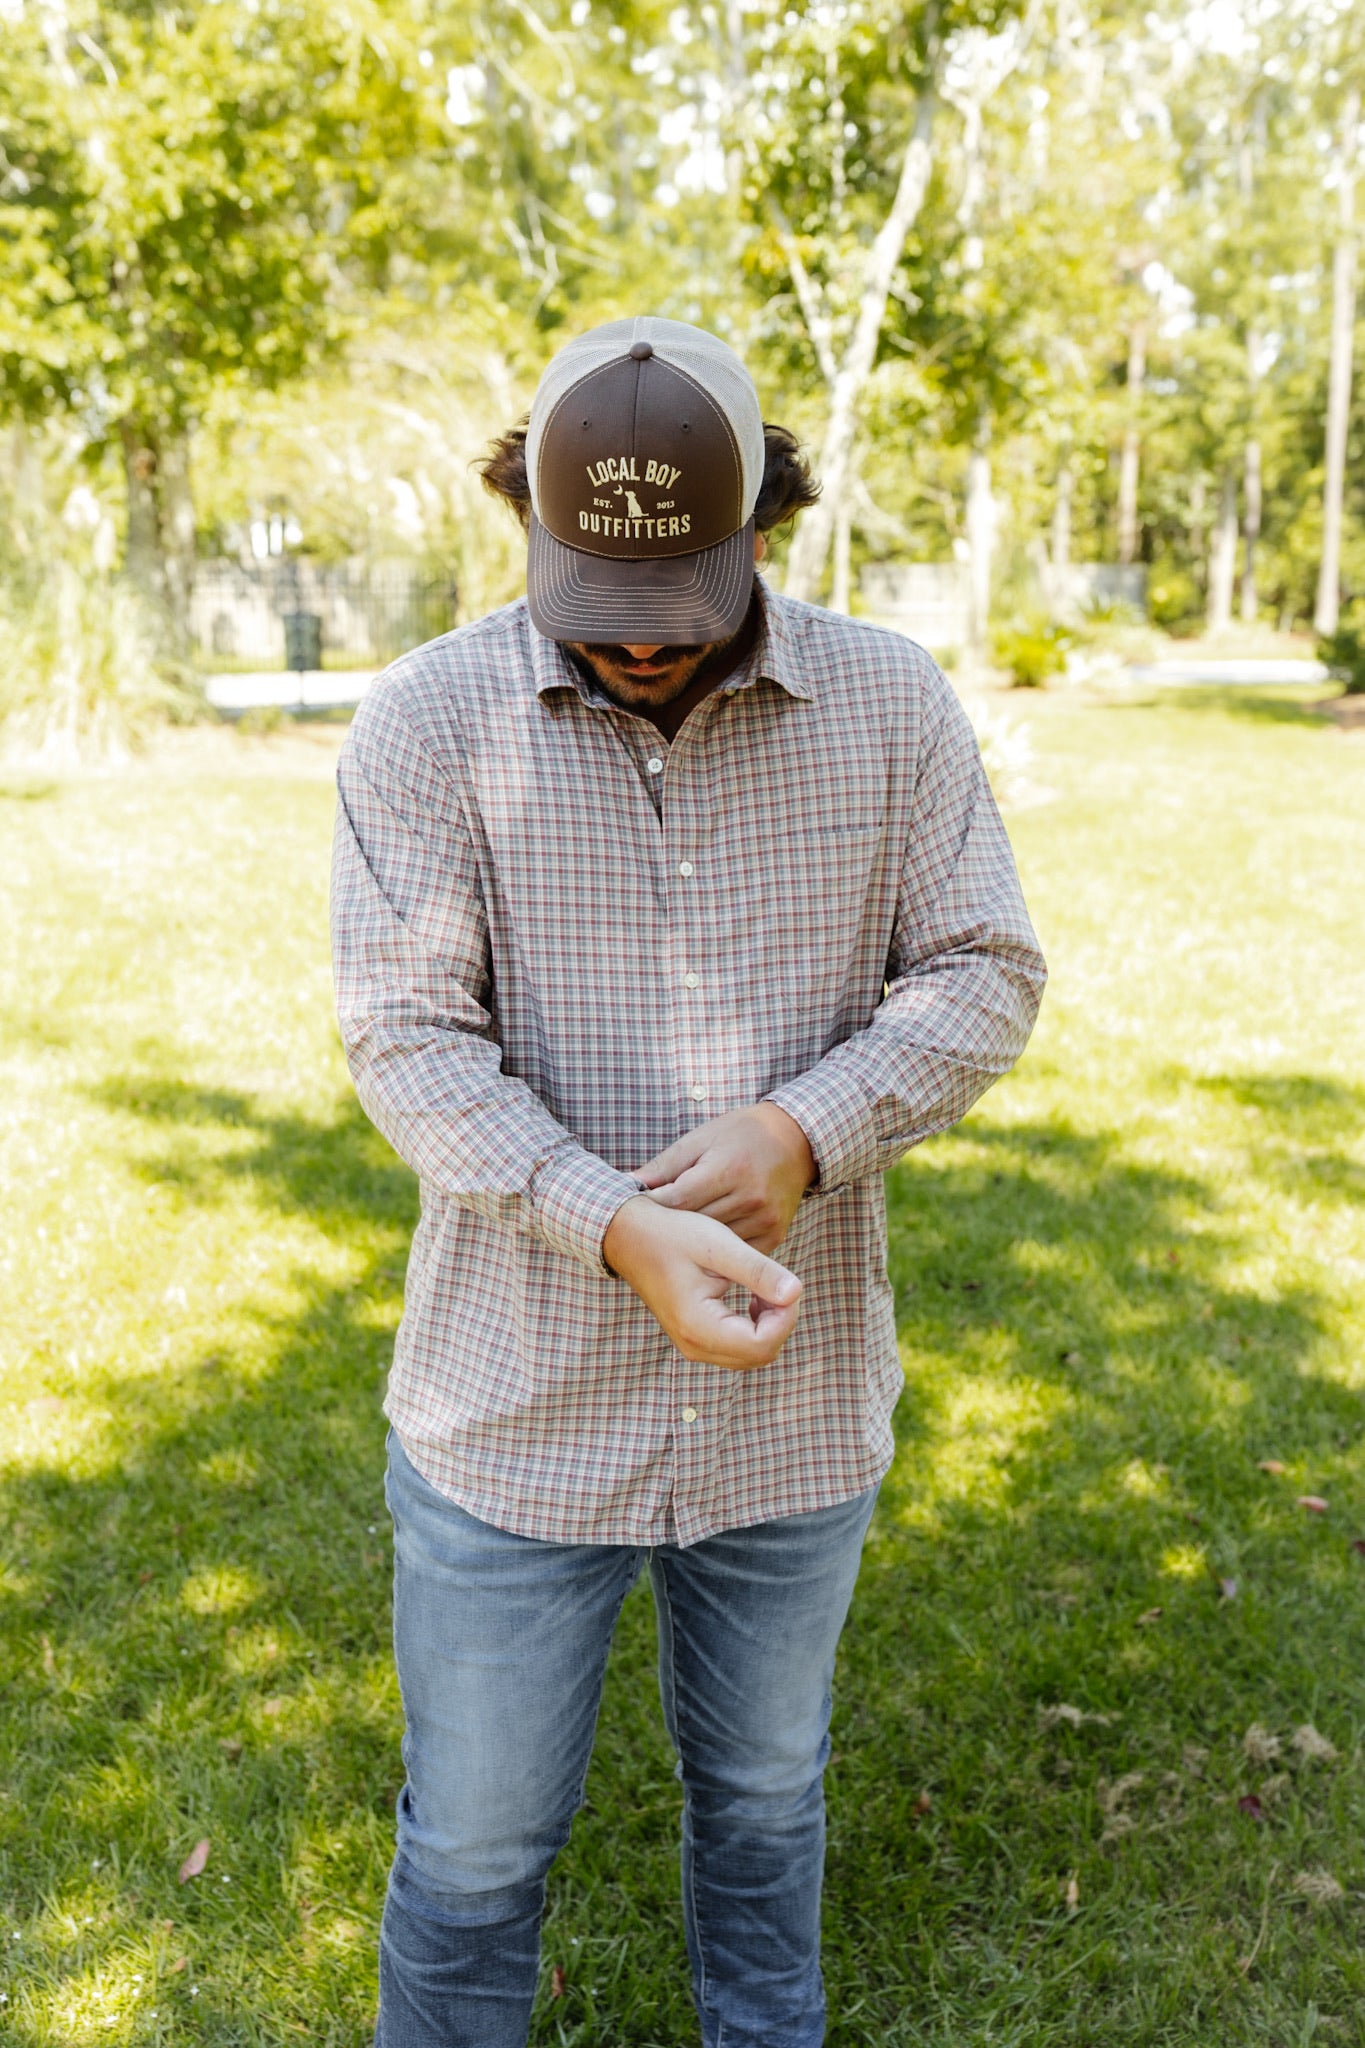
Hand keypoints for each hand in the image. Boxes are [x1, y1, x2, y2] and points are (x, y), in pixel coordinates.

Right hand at [602, 1196, 801, 1370]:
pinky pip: (738, 1348)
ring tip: (764, 1288)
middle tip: (779, 1284)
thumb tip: (797, 1293)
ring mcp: (693, 1345)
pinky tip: (752, 1296)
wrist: (630, 1236)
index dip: (786, 1317)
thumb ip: (758, 1271)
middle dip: (781, 1322)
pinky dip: (755, 1327)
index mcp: (699, 1325)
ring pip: (752, 1355)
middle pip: (761, 1355)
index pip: (763, 1344)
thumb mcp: (719, 1246)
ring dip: (769, 1325)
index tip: (788, 1284)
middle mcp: (694, 1345)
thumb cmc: (672, 1235)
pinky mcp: (695, 1338)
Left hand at [633, 1103, 817, 1254]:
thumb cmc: (740, 1135)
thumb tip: (629, 1184)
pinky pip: (736, 1253)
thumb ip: (666, 1166)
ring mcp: (764, 1219)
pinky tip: (699, 1252)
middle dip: (668, 1226)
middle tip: (643, 1231)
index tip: (635, 1210)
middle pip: (694, 1225)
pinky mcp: (774, 1235)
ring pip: (714, 1245)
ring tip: (667, 1242)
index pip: (679, 1199)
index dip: (654, 1206)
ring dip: (690, 1244)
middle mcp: (750, 1196)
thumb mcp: (701, 1139)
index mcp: (728, 1168)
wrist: (796, 1141)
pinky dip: (716, 1253)